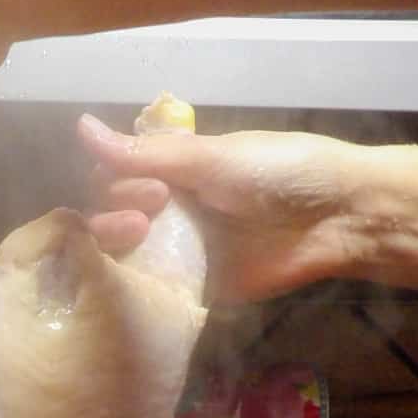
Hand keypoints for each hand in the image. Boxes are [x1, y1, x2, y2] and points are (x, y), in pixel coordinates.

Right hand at [78, 114, 361, 303]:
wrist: (338, 219)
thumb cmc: (279, 172)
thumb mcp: (211, 158)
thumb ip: (145, 154)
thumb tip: (80, 128)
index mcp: (174, 171)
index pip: (115, 178)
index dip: (115, 183)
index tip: (147, 187)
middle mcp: (171, 210)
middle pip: (112, 217)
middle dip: (114, 214)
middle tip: (147, 217)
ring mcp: (181, 251)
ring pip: (125, 254)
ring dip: (119, 247)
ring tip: (140, 239)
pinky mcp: (194, 288)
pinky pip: (153, 290)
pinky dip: (136, 287)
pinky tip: (128, 286)